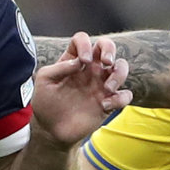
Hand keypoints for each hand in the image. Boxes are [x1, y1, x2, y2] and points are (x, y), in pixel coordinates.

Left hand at [30, 32, 131, 146]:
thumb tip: (79, 61)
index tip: (83, 60)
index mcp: (73, 60)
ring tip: (107, 88)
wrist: (51, 130)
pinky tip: (104, 106)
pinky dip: (120, 99)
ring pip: (121, 68)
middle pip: (108, 47)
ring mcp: (100, 85)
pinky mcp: (108, 103)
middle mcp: (90, 69)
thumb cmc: (45, 103)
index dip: (85, 44)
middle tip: (106, 62)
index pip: (83, 39)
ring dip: (119, 74)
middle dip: (110, 50)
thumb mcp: (44, 80)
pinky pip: (125, 95)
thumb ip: (60, 68)